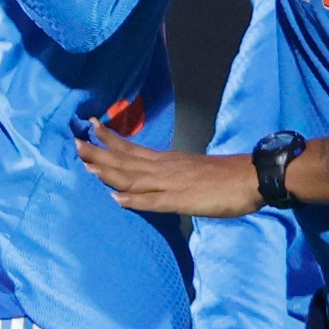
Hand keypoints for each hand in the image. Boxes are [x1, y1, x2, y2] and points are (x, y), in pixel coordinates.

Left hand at [77, 124, 262, 214]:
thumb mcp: (192, 170)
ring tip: (86, 166)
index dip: (109, 139)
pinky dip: (135, 200)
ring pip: (134, 177)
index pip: (132, 148)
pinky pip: (155, 201)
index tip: (90, 127)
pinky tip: (117, 199)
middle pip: (126, 160)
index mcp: (167, 160)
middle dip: (99, 152)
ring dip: (109, 172)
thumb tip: (154, 177)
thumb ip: (171, 173)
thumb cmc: (226, 176)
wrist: (252, 177)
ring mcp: (172, 184)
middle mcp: (165, 168)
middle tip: (75, 142)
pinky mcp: (182, 200)